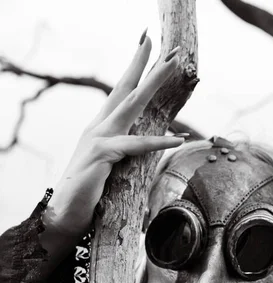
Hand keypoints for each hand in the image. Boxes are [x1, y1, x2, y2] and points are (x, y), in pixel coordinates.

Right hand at [44, 33, 184, 237]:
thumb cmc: (88, 195)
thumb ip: (122, 156)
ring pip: (132, 104)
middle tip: (168, 46)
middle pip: (125, 89)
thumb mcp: (107, 170)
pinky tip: (179, 138)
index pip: (120, 94)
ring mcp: (98, 138)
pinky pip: (137, 145)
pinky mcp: (102, 154)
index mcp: (101, 129)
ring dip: (153, 81)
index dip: (135, 72)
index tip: (149, 48)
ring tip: (174, 63)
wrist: (64, 215)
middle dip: (146, 64)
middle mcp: (98, 128)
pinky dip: (159, 141)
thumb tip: (143, 155)